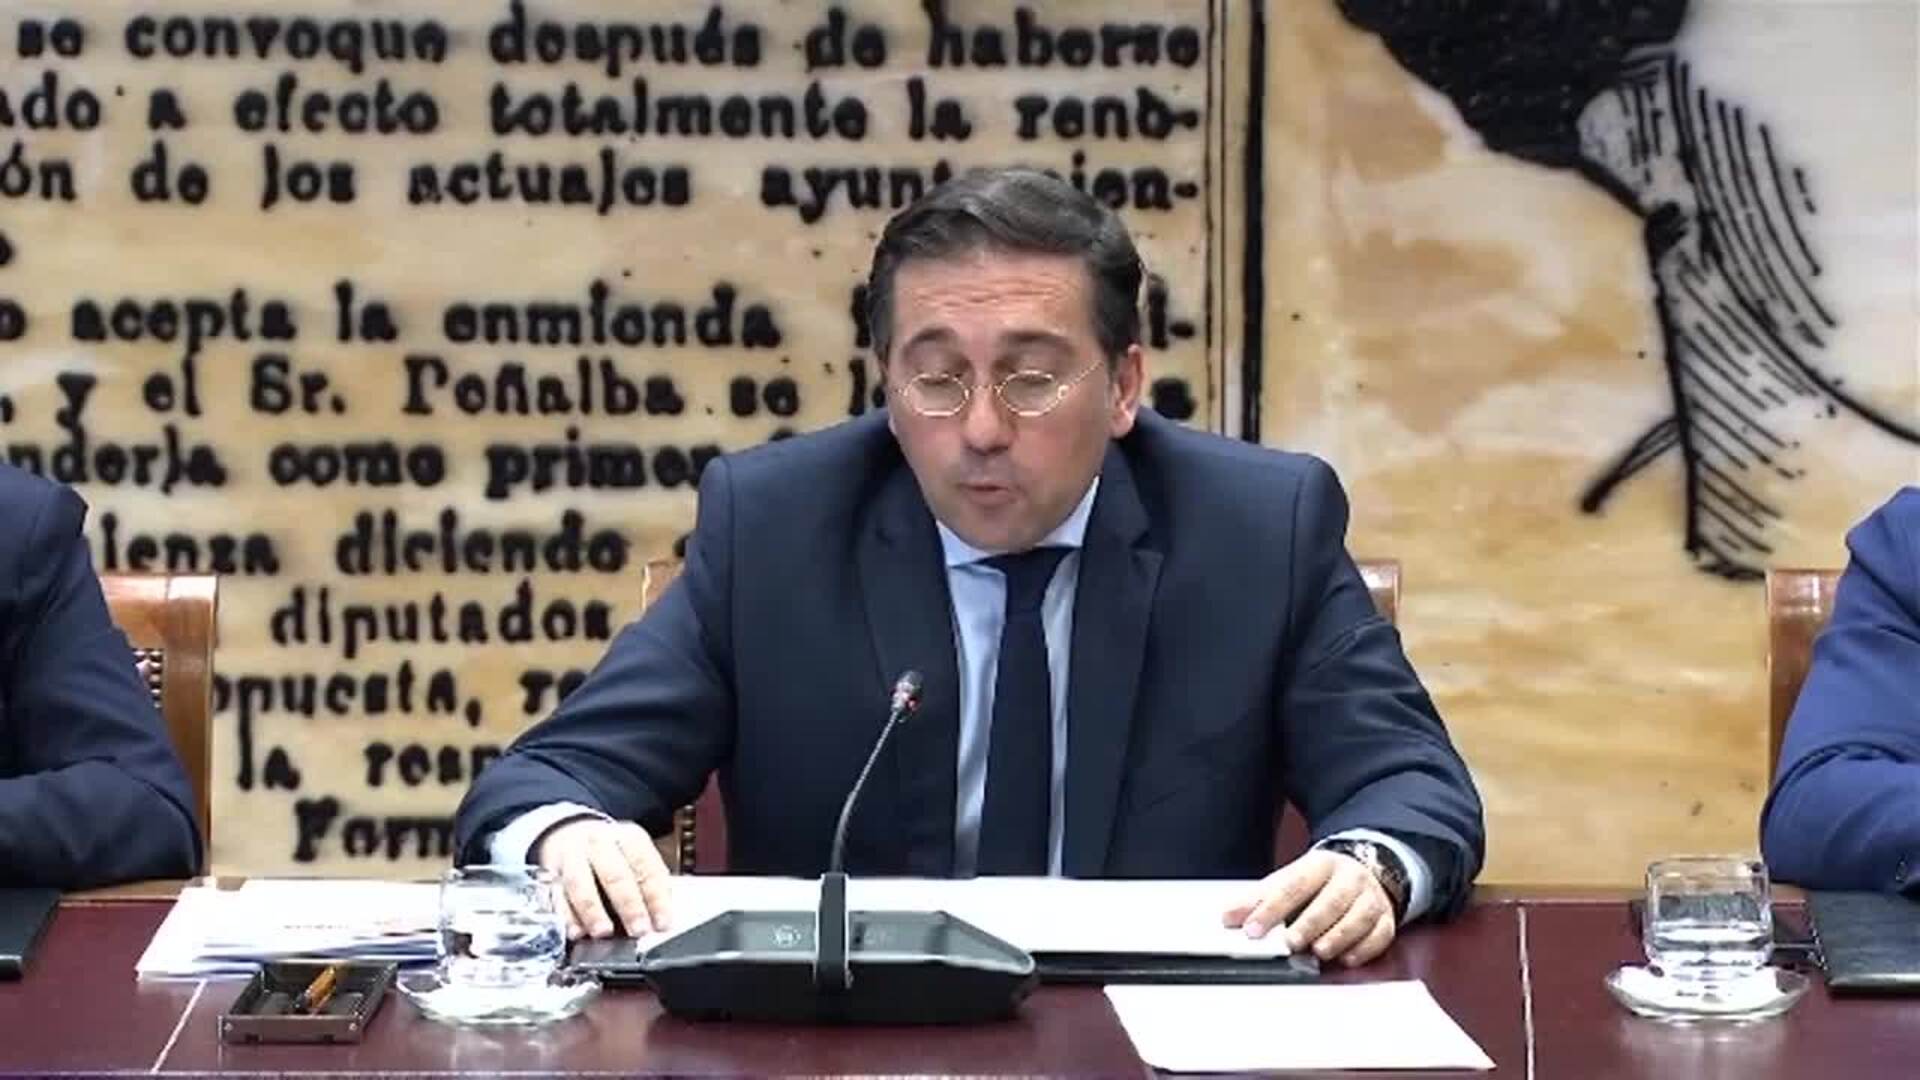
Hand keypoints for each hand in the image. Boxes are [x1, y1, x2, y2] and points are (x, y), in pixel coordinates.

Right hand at [535, 818, 672, 939]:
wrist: (570, 834)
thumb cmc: (612, 855)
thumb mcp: (635, 858)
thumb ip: (647, 884)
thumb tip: (659, 919)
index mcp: (628, 837)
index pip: (646, 866)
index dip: (656, 897)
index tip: (663, 923)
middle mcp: (599, 843)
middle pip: (615, 874)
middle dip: (628, 905)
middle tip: (638, 930)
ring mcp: (572, 857)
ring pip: (580, 883)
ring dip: (593, 910)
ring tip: (604, 932)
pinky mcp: (551, 873)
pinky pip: (556, 895)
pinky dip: (566, 915)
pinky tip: (576, 931)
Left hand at [1221, 849, 1396, 967]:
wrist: (1365, 870)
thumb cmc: (1319, 882)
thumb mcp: (1287, 882)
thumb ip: (1257, 900)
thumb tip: (1228, 917)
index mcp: (1319, 864)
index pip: (1294, 884)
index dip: (1272, 908)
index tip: (1253, 929)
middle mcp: (1348, 878)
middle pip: (1331, 900)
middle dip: (1309, 923)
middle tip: (1289, 943)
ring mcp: (1370, 898)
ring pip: (1359, 917)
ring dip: (1337, 937)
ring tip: (1318, 952)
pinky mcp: (1386, 919)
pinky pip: (1379, 934)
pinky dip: (1363, 949)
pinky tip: (1346, 958)